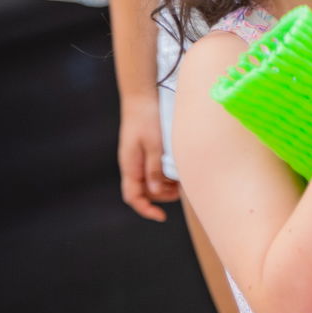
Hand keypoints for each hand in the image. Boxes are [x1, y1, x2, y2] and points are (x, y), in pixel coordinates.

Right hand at [118, 94, 180, 220]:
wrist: (141, 96)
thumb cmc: (147, 118)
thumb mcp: (154, 144)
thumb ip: (154, 168)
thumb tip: (156, 191)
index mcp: (130, 165)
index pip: (133, 197)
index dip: (146, 210)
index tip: (162, 216)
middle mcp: (131, 164)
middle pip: (144, 191)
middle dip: (161, 196)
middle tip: (180, 191)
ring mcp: (136, 157)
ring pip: (149, 181)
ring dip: (164, 184)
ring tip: (181, 180)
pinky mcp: (143, 150)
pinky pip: (152, 169)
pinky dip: (164, 172)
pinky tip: (176, 168)